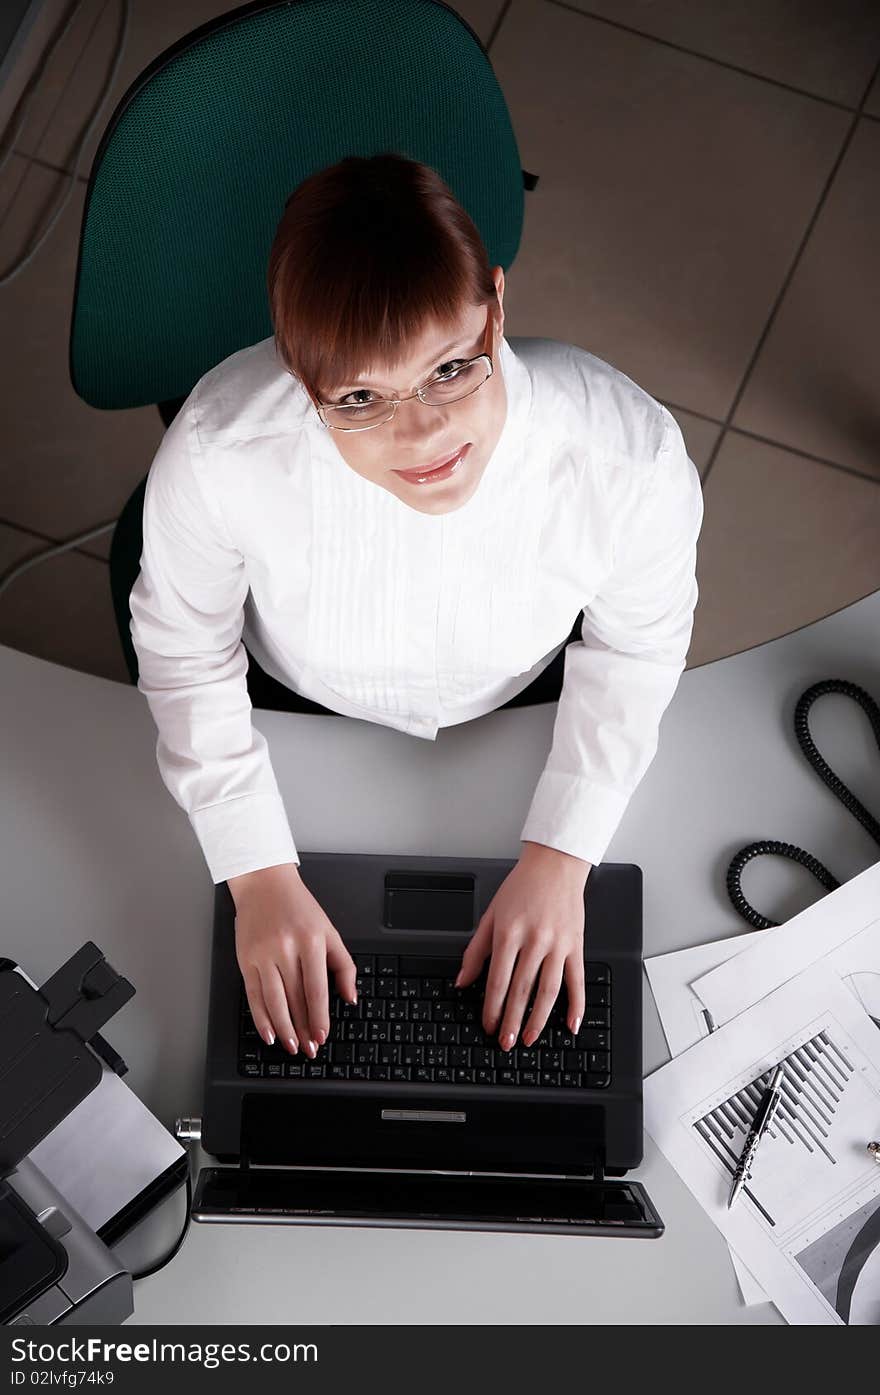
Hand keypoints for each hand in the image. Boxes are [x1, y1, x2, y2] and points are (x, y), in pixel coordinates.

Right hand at [227, 863, 356, 1058]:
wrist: (263, 884)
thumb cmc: (299, 908)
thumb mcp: (329, 930)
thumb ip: (343, 965)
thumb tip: (350, 998)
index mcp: (311, 941)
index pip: (316, 989)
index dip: (319, 1017)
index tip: (322, 1036)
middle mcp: (286, 948)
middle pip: (295, 999)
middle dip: (303, 1029)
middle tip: (309, 1049)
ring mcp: (264, 954)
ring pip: (274, 1001)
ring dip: (283, 1028)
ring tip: (291, 1045)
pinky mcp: (246, 959)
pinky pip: (253, 995)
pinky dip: (261, 1017)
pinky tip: (269, 1032)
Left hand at [454, 842, 590, 1050]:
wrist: (554, 865)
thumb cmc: (521, 888)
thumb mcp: (491, 915)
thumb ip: (475, 951)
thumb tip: (462, 981)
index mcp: (509, 933)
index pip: (497, 980)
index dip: (491, 1007)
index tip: (488, 1024)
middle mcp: (534, 940)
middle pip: (521, 989)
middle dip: (511, 1020)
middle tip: (505, 1042)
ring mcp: (557, 945)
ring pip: (548, 990)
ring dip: (538, 1019)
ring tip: (529, 1038)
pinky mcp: (576, 945)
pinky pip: (577, 980)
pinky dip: (576, 1005)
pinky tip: (571, 1025)